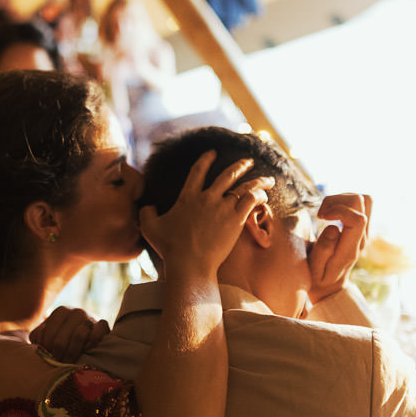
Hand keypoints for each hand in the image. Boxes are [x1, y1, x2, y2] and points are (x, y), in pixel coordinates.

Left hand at [30, 306, 108, 361]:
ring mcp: (90, 317)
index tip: (50, 359)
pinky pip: (97, 335)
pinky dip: (91, 345)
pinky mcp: (103, 325)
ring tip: (70, 361)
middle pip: (60, 341)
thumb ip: (39, 337)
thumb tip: (40, 344)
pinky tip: (86, 351)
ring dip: (73, 353)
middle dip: (59, 356)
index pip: (49, 336)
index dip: (48, 351)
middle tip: (60, 364)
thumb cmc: (63, 336)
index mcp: (60, 311)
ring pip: (79, 336)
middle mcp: (76, 311)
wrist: (89, 334)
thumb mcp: (47, 334)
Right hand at [140, 152, 272, 276]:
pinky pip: (251, 201)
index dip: (206, 160)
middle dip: (240, 165)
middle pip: (227, 175)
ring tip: (268, 178)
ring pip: (245, 187)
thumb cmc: (170, 248)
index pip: (198, 171)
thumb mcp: (150, 228)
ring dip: (258, 180)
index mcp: (188, 197)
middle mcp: (207, 198)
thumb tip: (148, 206)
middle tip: (248, 161)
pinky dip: (259, 195)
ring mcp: (222, 208)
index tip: (213, 152)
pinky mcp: (235, 220)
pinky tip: (264, 196)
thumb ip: (147, 213)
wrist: (189, 263)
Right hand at [306, 193, 371, 305]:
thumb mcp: (314, 269)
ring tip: (324, 212)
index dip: (339, 210)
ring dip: (341, 199)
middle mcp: (362, 239)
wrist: (330, 287)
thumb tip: (334, 227)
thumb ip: (323, 250)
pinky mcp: (361, 228)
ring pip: (363, 199)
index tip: (320, 216)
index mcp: (351, 249)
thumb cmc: (317, 278)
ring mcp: (364, 232)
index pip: (358, 219)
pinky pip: (359, 204)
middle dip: (337, 200)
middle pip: (362, 202)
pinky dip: (343, 202)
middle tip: (320, 214)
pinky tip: (330, 213)